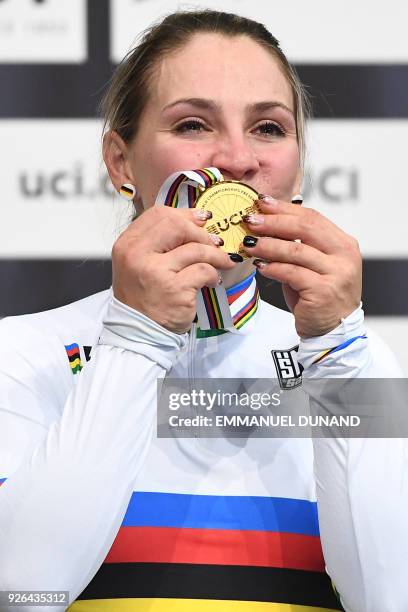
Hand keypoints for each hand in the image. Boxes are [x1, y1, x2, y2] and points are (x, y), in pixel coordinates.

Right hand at [112, 206, 235, 332]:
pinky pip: (204, 271)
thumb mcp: (141, 262)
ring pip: (196, 248)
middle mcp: (138, 255)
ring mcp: (156, 272)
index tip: (202, 220)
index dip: (185, 214)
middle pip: (177, 225)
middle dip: (201, 233)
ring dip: (215, 255)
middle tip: (214, 243)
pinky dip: (214, 274)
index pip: (158, 214)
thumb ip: (161, 240)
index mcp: (128, 244)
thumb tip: (197, 219)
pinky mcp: (175, 290)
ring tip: (222, 262)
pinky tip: (213, 281)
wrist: (139, 331)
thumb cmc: (143, 296)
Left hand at [241, 196, 361, 337]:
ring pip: (296, 251)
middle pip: (305, 228)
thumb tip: (267, 221)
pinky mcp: (322, 291)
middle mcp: (344, 256)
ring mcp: (336, 274)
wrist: (333, 329)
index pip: (313, 218)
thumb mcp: (314, 264)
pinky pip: (291, 273)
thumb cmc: (319, 295)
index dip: (285, 209)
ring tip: (249, 243)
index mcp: (344, 244)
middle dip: (274, 222)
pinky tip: (259, 265)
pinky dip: (273, 267)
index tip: (262, 203)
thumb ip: (299, 244)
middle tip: (251, 220)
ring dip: (268, 245)